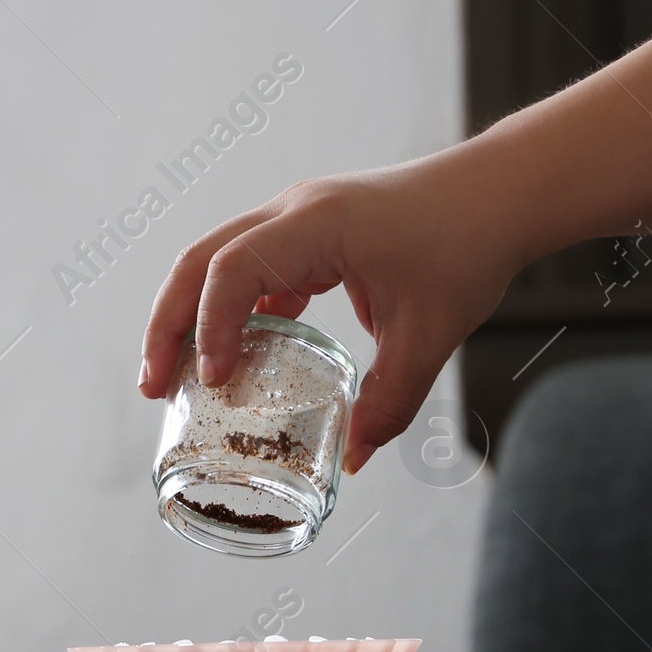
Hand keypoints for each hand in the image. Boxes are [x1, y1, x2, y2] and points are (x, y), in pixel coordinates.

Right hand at [138, 157, 515, 473]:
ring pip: (217, 263)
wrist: (498, 194)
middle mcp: (294, 212)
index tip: (212, 381)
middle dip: (168, 325)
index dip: (212, 327)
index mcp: (316, 224)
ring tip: (177, 381)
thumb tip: (355, 458)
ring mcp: (297, 219)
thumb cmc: (467, 246)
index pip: (234, 271)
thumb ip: (392, 398)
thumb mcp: (431, 334)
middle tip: (154, 388)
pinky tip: (236, 362)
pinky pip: (253, 272)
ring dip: (191, 318)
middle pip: (201, 261)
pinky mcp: (309, 235)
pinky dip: (234, 315)